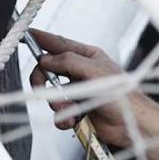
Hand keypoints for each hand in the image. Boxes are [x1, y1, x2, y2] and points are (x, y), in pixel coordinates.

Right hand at [28, 30, 153, 148]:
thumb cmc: (122, 96)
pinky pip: (59, 112)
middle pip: (49, 70)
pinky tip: (74, 120)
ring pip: (52, 94)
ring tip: (70, 108)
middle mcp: (81, 72)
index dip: (43, 39)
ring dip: (57, 103)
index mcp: (88, 57)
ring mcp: (78, 91)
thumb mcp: (94, 72)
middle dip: (43, 80)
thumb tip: (46, 59)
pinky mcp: (77, 110)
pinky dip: (63, 118)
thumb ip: (68, 62)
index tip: (28, 35)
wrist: (130, 124)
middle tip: (42, 88)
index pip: (60, 44)